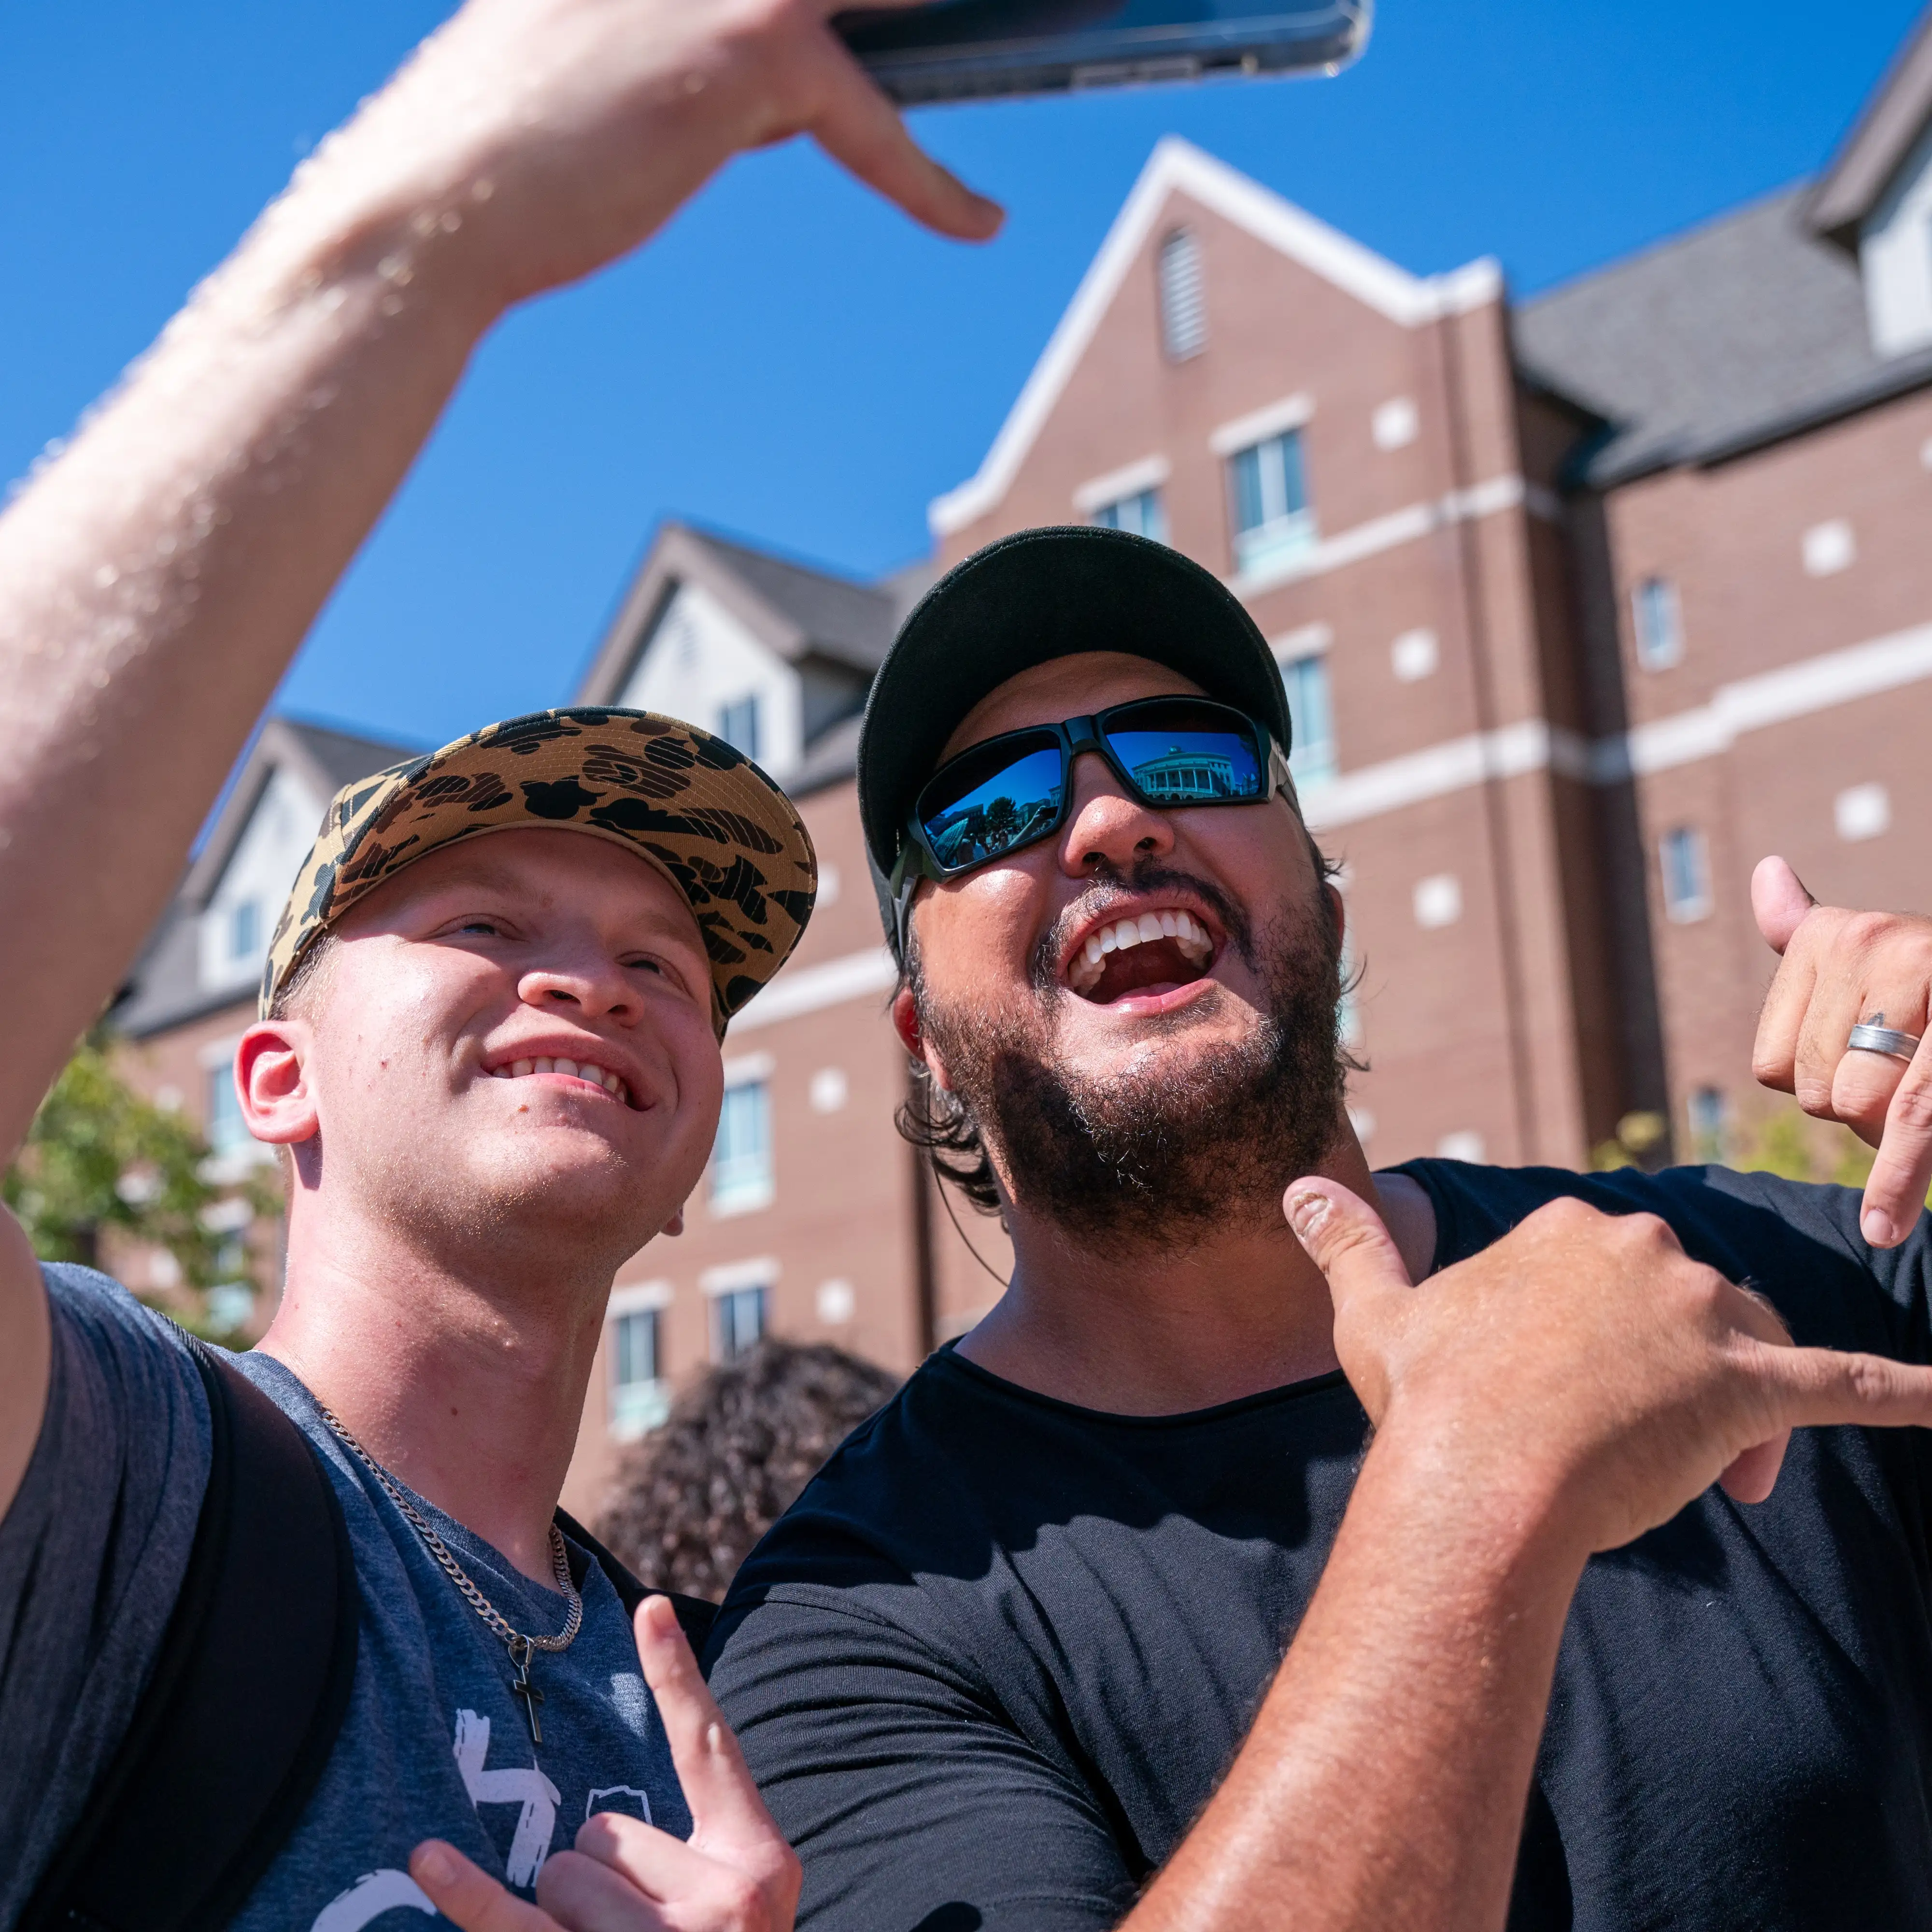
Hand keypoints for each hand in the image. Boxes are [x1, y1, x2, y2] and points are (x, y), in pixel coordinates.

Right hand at [291, 0, 999, 318]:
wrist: (432, 205)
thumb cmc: (519, 143)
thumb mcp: (618, 55)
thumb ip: (717, 43)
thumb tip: (810, 65)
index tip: (961, 1)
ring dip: (1008, 2)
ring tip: (1085, 15)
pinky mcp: (751, 52)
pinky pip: (878, 120)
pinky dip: (931, 185)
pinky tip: (978, 221)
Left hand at [411, 1594, 800, 1930]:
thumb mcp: (738, 1916)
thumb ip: (691, 1857)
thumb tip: (596, 1818)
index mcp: (763, 1868)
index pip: (712, 1750)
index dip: (678, 1674)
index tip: (648, 1606)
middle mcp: (724, 1904)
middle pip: (607, 1832)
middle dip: (601, 1881)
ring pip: (564, 1877)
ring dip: (568, 1920)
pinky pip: (518, 1927)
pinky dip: (467, 1896)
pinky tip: (427, 1859)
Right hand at [1285, 1179, 1931, 1557]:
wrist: (1475, 1481)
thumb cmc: (1427, 1401)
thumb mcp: (1376, 1313)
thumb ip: (1346, 1243)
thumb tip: (1294, 1186)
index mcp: (1570, 1227)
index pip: (1617, 1279)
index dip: (1607, 1350)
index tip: (1576, 1411)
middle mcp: (1642, 1248)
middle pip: (1690, 1310)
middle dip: (1673, 1380)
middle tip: (1632, 1458)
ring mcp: (1698, 1313)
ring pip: (1751, 1349)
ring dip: (1734, 1413)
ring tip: (1706, 1485)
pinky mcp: (1749, 1384)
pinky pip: (1848, 1383)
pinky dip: (1908, 1391)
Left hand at [1751, 855, 1931, 1246]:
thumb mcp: (1872, 956)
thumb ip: (1807, 931)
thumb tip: (1766, 873)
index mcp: (1838, 933)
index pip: (1772, 1064)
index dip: (1818, 1089)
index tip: (1866, 1064)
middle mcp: (1882, 943)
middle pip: (1816, 1091)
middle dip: (1862, 1111)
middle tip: (1910, 1075)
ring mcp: (1927, 981)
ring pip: (1860, 1108)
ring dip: (1898, 1129)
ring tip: (1927, 1084)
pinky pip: (1913, 1122)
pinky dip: (1897, 1183)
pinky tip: (1883, 1227)